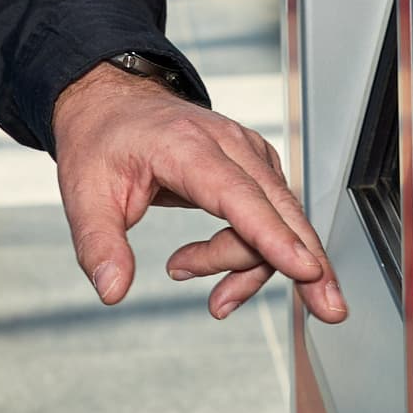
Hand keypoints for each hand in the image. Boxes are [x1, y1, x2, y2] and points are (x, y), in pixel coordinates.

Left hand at [50, 61, 346, 323]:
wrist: (113, 102)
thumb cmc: (103, 142)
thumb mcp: (83, 194)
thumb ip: (99, 245)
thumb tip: (113, 291)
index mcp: (187, 147)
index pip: (241, 197)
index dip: (275, 237)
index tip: (307, 270)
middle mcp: (229, 145)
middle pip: (280, 210)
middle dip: (307, 262)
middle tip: (328, 310)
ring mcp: (248, 154)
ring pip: (275, 221)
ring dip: (243, 265)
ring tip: (181, 272)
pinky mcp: (255, 167)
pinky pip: (270, 218)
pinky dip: (250, 250)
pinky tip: (207, 263)